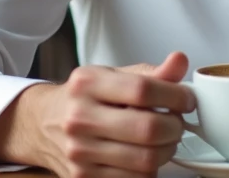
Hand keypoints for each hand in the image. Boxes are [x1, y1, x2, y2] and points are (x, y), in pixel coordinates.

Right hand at [0, 52, 194, 177]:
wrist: (42, 123)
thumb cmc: (83, 97)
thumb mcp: (112, 75)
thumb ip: (150, 72)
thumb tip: (179, 62)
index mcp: (87, 83)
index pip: (143, 89)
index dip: (175, 96)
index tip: (186, 99)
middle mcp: (80, 117)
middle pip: (147, 128)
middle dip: (175, 127)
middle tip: (178, 122)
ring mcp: (79, 151)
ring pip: (145, 160)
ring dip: (167, 150)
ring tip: (164, 139)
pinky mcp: (83, 177)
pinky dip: (149, 169)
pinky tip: (145, 153)